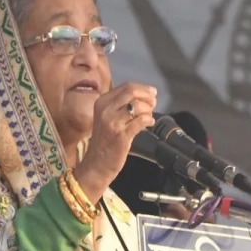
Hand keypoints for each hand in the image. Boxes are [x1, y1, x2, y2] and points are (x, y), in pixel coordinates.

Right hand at [73, 82, 156, 201]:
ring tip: (149, 116)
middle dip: (147, 96)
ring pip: (137, 106)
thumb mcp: (107, 117)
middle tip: (154, 102)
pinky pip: (140, 121)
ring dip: (149, 109)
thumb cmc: (104, 140)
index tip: (152, 93)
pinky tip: (149, 123)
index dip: (143, 88)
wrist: (96, 164)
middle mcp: (105, 110)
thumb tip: (144, 95)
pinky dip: (148, 120)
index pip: (126, 86)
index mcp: (102, 102)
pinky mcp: (121, 135)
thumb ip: (121, 105)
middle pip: (132, 92)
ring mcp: (112, 123)